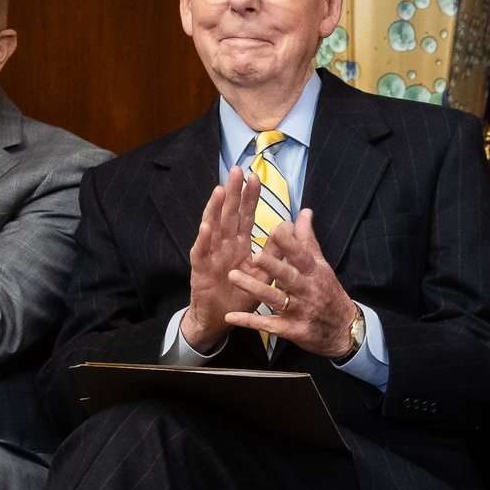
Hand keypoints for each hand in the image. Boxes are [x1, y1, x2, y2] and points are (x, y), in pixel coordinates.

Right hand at [182, 169, 257, 351]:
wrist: (220, 319)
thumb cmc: (240, 294)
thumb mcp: (263, 273)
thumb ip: (275, 252)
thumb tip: (289, 227)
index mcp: (239, 244)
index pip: (245, 215)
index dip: (250, 197)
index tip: (256, 177)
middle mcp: (224, 244)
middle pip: (228, 214)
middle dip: (232, 192)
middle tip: (236, 170)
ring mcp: (210, 254)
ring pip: (213, 227)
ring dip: (215, 209)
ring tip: (220, 190)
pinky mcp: (200, 269)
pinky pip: (201, 252)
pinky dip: (203, 240)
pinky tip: (206, 226)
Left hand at [225, 209, 362, 358]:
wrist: (343, 330)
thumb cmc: (328, 292)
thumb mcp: (321, 266)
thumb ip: (307, 239)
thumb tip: (304, 212)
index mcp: (314, 272)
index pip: (302, 255)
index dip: (289, 244)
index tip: (275, 230)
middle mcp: (307, 290)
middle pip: (289, 277)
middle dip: (273, 266)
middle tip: (255, 256)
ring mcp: (299, 311)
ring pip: (274, 299)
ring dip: (254, 288)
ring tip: (233, 276)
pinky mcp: (291, 329)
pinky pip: (267, 324)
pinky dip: (249, 321)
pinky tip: (231, 316)